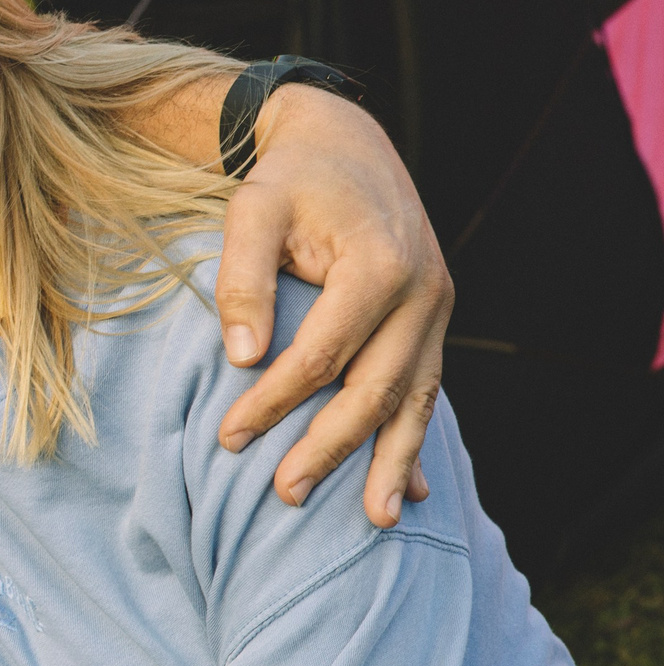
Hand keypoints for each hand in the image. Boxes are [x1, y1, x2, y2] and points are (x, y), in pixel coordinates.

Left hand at [215, 85, 448, 526]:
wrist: (346, 143)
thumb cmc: (290, 178)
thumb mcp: (252, 209)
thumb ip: (242, 277)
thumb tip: (238, 356)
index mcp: (380, 266)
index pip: (321, 357)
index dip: (273, 402)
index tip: (228, 437)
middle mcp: (423, 294)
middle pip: (376, 390)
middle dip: (331, 449)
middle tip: (285, 496)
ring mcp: (437, 311)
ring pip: (416, 400)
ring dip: (392, 462)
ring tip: (375, 521)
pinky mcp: (433, 321)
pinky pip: (429, 389)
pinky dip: (417, 438)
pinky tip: (412, 488)